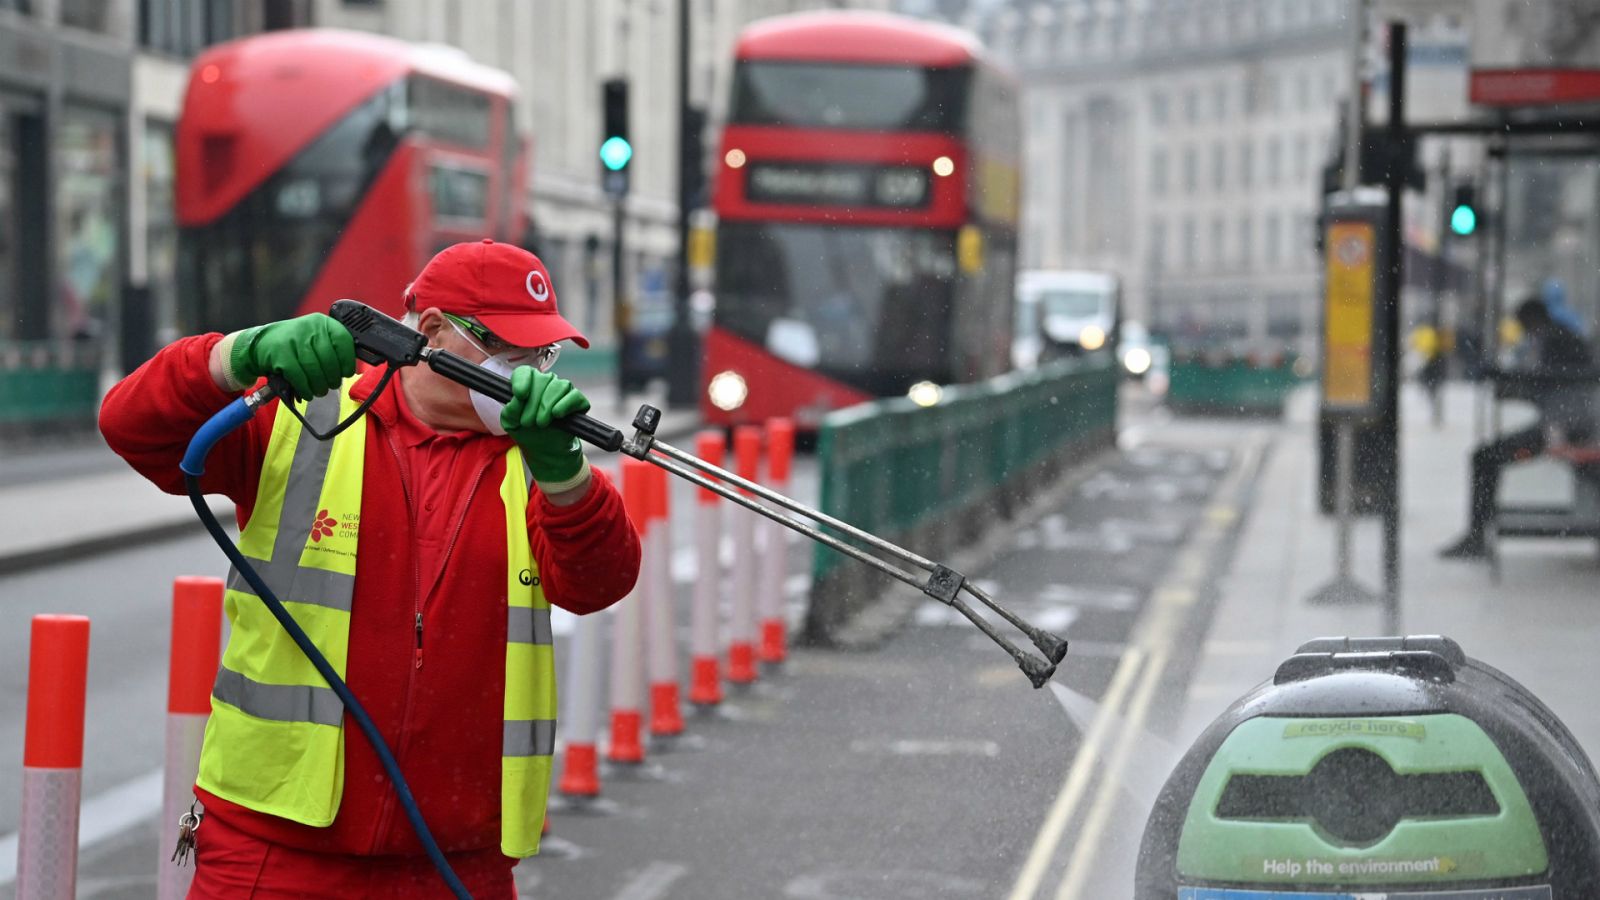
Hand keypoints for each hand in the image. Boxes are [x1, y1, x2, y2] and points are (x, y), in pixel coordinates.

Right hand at [226, 313, 355, 398]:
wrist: (260, 344)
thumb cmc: (294, 344)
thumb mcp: (315, 337)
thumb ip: (332, 347)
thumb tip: (350, 368)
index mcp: (322, 322)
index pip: (343, 341)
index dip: (348, 361)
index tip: (346, 372)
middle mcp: (309, 328)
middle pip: (329, 359)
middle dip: (333, 378)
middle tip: (332, 385)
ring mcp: (293, 340)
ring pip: (315, 370)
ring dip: (320, 386)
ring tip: (320, 390)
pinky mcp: (281, 354)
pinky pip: (299, 376)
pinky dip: (306, 388)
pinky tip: (308, 392)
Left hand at [501, 367, 590, 486]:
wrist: (545, 450)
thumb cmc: (527, 432)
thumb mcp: (511, 424)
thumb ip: (509, 411)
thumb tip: (517, 400)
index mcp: (528, 384)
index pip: (525, 372)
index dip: (522, 381)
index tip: (520, 395)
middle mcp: (547, 383)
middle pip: (542, 379)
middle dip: (533, 404)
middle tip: (528, 423)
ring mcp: (563, 391)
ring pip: (558, 386)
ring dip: (547, 406)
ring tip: (541, 423)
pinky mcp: (578, 401)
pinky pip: (574, 396)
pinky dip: (565, 405)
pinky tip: (557, 415)